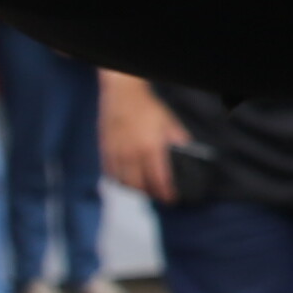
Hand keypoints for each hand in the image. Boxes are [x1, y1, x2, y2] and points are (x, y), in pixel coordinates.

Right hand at [97, 70, 181, 204]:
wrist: (122, 94)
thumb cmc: (146, 106)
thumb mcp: (169, 122)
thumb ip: (179, 140)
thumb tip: (188, 154)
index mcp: (150, 148)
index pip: (159, 180)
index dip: (166, 193)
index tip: (172, 198)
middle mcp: (131, 154)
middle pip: (139, 186)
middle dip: (151, 194)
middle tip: (159, 194)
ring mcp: (116, 153)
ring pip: (123, 183)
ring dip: (134, 189)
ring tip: (144, 188)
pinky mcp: (105, 151)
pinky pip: (110, 174)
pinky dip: (119, 180)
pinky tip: (127, 178)